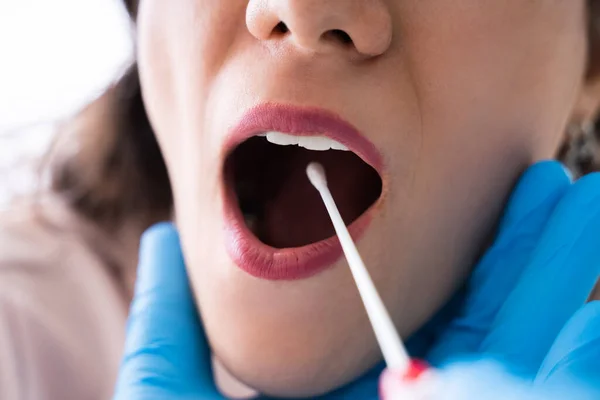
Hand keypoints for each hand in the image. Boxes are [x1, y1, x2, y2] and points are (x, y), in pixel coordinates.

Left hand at [113, 161, 599, 399]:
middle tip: (539, 174)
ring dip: (562, 267)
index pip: (394, 300)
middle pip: (480, 306)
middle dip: (517, 240)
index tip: (438, 173)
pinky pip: (567, 382)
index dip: (425, 237)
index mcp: (345, 392)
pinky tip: (598, 298)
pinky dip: (588, 344)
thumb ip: (169, 330)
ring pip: (534, 336)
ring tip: (584, 201)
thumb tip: (163, 239)